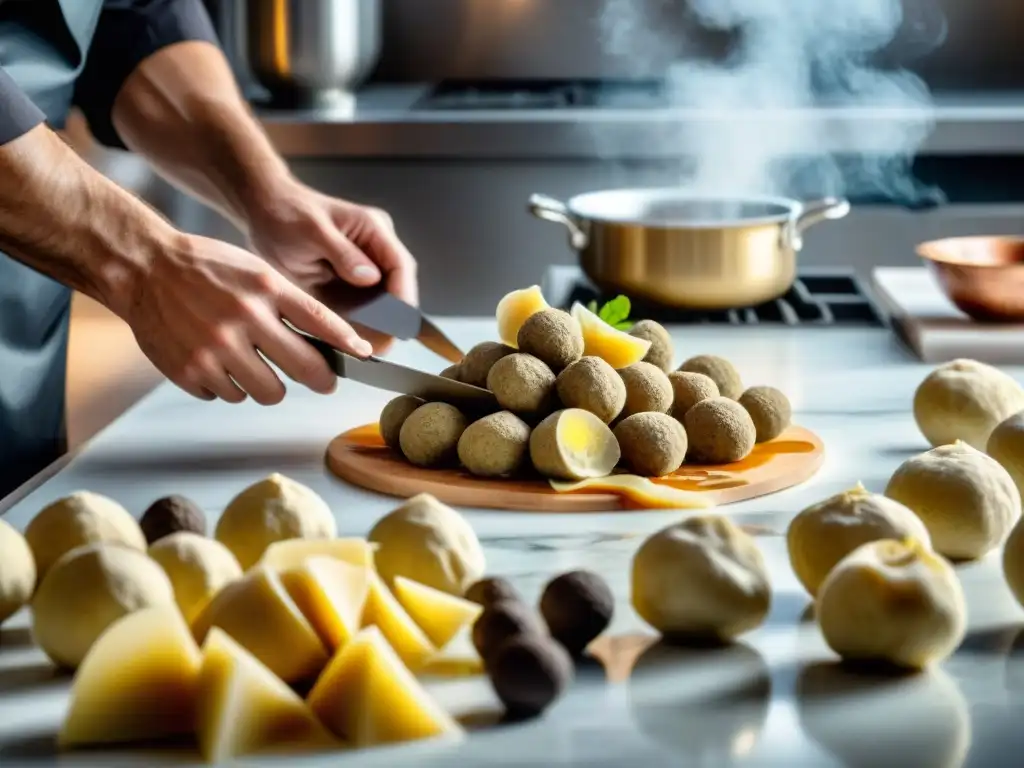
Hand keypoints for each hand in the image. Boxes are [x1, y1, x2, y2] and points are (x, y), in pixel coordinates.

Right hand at [124, 233, 371, 404]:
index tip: (363, 356)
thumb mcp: (256, 271)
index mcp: (264, 289)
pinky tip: (217, 362)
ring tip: (254, 365)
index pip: (321, 322)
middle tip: (323, 381)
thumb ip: (289, 304)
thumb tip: (331, 341)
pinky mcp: (190, 370)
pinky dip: (228, 386)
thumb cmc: (205, 269)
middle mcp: (244, 318)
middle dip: (321, 379)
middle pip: (304, 369)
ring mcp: (216, 348)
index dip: (347, 345)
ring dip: (268, 385)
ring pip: (269, 393)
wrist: (144, 269)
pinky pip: (227, 396)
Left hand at [246, 181, 417, 353]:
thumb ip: (342, 252)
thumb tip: (370, 277)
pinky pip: (361, 313)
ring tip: (368, 352)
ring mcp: (364, 272)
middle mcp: (375, 252)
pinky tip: (350, 345)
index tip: (397, 323)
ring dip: (377, 329)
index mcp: (374, 230)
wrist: (263, 214)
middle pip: (396, 290)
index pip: (401, 266)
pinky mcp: (348, 288)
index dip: (403, 296)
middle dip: (392, 320)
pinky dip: (358, 329)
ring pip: (382, 306)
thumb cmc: (286, 214)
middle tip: (382, 347)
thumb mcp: (311, 230)